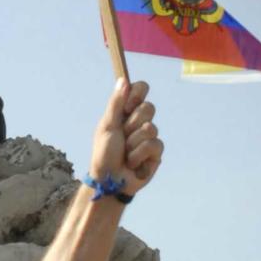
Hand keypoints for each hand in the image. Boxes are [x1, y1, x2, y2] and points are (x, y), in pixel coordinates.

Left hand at [89, 79, 162, 196]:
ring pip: (150, 128)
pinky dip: (139, 155)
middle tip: (122, 136)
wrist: (109, 181)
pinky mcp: (156, 153)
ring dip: (133, 143)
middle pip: (148, 108)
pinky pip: (154, 145)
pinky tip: (133, 164)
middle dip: (132, 124)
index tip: (127, 107)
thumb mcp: (107, 126)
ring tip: (125, 154)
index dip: (137, 94)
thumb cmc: (104, 154)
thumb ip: (115, 104)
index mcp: (126, 112)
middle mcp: (139, 122)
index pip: (141, 89)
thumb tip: (123, 79)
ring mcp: (149, 137)